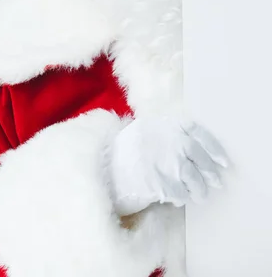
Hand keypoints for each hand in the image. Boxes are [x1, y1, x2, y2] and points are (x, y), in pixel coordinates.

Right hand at [105, 116, 227, 215]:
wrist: (101, 173)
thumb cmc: (122, 155)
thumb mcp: (142, 133)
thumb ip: (164, 134)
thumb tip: (195, 147)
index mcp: (160, 124)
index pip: (196, 130)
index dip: (213, 146)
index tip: (223, 160)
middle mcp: (165, 139)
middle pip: (198, 154)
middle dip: (210, 170)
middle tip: (216, 180)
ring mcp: (163, 161)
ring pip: (193, 176)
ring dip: (199, 188)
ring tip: (200, 195)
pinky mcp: (159, 183)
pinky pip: (180, 193)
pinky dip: (182, 198)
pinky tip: (179, 199)